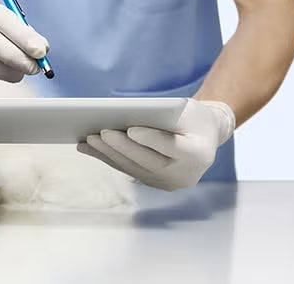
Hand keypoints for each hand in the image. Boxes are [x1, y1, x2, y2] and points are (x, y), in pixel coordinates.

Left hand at [77, 100, 235, 190]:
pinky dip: (108, 157)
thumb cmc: (194, 118)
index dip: (152, 139)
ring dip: (108, 153)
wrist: (205, 138)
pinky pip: (127, 169)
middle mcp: (185, 175)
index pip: (172, 147)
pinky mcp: (154, 183)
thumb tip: (125, 117)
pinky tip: (88, 148)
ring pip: (133, 167)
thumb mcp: (188, 110)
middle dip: (122, 146)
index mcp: (199, 154)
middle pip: (148, 160)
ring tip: (88, 139)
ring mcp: (168, 183)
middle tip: (101, 133)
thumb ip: (165, 115)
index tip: (131, 129)